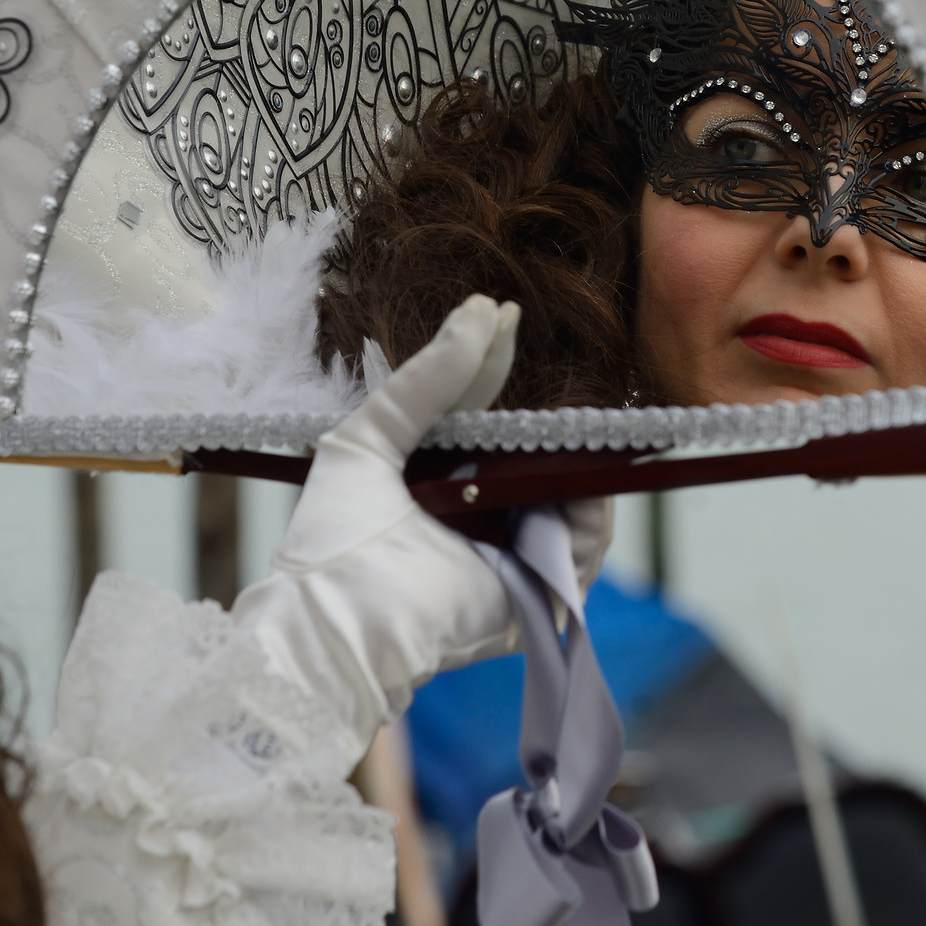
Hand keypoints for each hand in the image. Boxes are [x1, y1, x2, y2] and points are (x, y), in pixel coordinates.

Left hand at [231, 296, 612, 748]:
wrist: (338, 616)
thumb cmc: (336, 532)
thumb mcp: (372, 435)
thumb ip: (427, 378)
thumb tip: (480, 309)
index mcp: (438, 480)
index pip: (485, 416)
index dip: (497, 367)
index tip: (508, 315)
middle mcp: (478, 516)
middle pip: (535, 457)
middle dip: (553, 420)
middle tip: (557, 381)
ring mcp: (508, 555)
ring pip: (568, 500)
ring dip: (575, 465)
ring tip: (570, 433)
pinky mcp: (531, 595)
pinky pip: (580, 550)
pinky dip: (589, 516)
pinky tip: (580, 485)